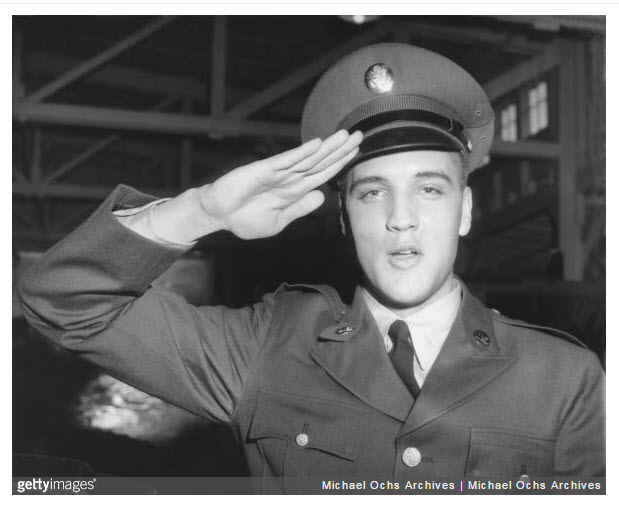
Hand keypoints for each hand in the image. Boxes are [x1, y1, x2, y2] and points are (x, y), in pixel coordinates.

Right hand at [198, 130, 361, 238]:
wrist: (218, 216)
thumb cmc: (245, 219)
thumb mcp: (279, 221)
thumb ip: (300, 208)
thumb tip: (323, 196)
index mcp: (294, 191)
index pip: (322, 174)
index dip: (339, 163)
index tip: (356, 152)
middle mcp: (289, 178)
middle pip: (320, 161)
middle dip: (340, 149)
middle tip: (359, 135)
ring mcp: (277, 172)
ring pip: (308, 158)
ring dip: (327, 147)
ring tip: (345, 135)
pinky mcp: (263, 170)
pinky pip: (286, 161)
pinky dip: (301, 153)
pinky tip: (317, 144)